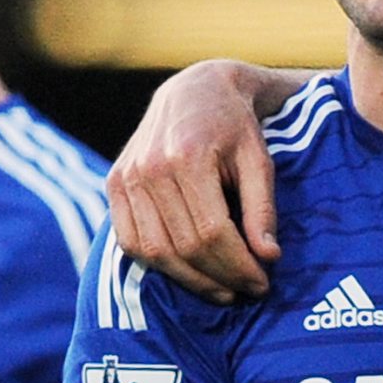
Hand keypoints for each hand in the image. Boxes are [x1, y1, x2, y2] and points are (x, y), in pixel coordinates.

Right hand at [105, 64, 287, 299]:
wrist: (195, 91)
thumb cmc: (234, 126)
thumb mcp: (259, 160)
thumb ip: (263, 208)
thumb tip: (268, 257)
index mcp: (187, 155)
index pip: (212, 231)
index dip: (238, 266)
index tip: (262, 283)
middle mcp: (150, 166)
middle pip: (184, 246)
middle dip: (220, 277)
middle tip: (247, 291)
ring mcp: (126, 175)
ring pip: (155, 251)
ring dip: (190, 280)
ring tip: (222, 290)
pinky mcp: (114, 183)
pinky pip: (129, 241)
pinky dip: (157, 265)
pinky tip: (187, 273)